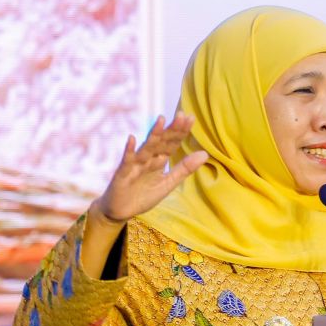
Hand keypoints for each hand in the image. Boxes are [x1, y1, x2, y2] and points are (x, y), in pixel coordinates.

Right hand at [94, 113, 208, 223]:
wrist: (120, 210)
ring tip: (161, 120)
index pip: (172, 143)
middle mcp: (148, 159)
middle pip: (161, 142)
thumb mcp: (168, 183)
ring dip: (153, 134)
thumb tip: (205, 154)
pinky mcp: (123, 173)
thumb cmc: (143, 196)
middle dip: (171, 129)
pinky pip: (127, 160)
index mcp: (159, 160)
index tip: (191, 118)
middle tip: (182, 115)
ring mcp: (135, 164)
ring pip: (146, 148)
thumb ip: (184, 169)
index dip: (181, 132)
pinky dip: (129, 150)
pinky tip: (132, 139)